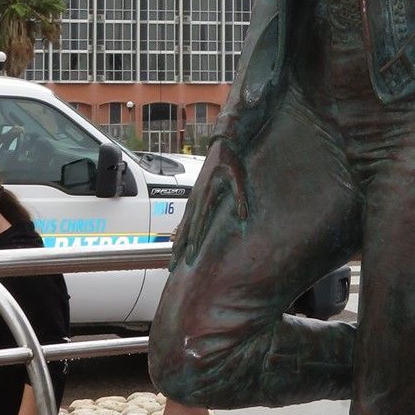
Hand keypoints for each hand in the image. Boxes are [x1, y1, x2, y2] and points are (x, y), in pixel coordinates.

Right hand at [175, 137, 249, 264]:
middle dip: (179, 249)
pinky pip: (186, 218)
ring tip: (171, 258)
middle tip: (173, 266)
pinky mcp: (195, 197)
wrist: (222, 147)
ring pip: (182, 226)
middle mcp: (196, 200)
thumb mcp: (239, 177)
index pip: (198, 225)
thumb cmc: (231, 162)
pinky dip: (181, 232)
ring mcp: (193, 199)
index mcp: (206, 196)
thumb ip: (240, 196)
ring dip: (176, 242)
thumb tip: (243, 215)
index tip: (189, 258)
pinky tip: (178, 240)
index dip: (193, 243)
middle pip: (185, 230)